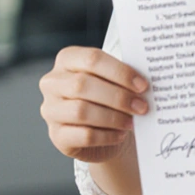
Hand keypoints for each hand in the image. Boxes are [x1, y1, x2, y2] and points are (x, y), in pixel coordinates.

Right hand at [39, 46, 149, 162]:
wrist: (100, 131)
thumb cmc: (108, 98)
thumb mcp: (113, 81)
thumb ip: (123, 77)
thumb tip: (143, 84)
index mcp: (67, 59)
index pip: (92, 59)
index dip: (120, 72)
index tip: (143, 85)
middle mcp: (53, 83)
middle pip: (83, 84)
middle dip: (118, 96)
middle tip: (141, 106)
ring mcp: (50, 110)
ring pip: (81, 111)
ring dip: (113, 117)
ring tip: (132, 122)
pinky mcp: (57, 136)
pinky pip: (83, 135)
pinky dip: (107, 135)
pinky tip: (120, 134)